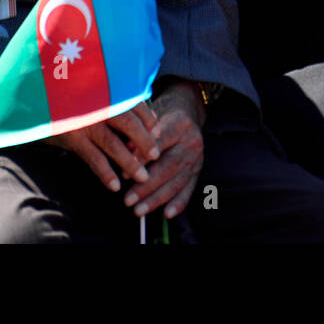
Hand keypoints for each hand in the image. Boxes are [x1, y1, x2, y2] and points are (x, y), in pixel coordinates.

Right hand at [45, 99, 163, 192]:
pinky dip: (105, 173)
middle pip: (129, 124)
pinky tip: (115, 186)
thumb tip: (141, 127)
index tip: (157, 132)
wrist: (35, 103)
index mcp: (105, 92)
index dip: (149, 119)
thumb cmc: (70, 101)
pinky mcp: (72, 138)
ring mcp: (85, 121)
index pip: (135, 104)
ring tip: (142, 177)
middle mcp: (98, 105)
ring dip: (130, 162)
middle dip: (145, 141)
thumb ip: (114, 107)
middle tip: (155, 156)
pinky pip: (93, 158)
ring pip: (113, 144)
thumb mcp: (91, 97)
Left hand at [122, 81, 204, 218]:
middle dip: (147, 186)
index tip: (124, 175)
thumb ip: (139, 132)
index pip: (158, 144)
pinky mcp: (198, 169)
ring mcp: (196, 157)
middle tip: (128, 200)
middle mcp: (191, 141)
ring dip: (157, 199)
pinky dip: (179, 202)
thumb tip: (125, 152)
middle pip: (168, 166)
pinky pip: (189, 187)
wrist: (188, 110)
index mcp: (178, 124)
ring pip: (177, 181)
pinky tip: (167, 213)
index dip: (141, 160)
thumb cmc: (163, 114)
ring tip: (139, 210)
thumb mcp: (150, 116)